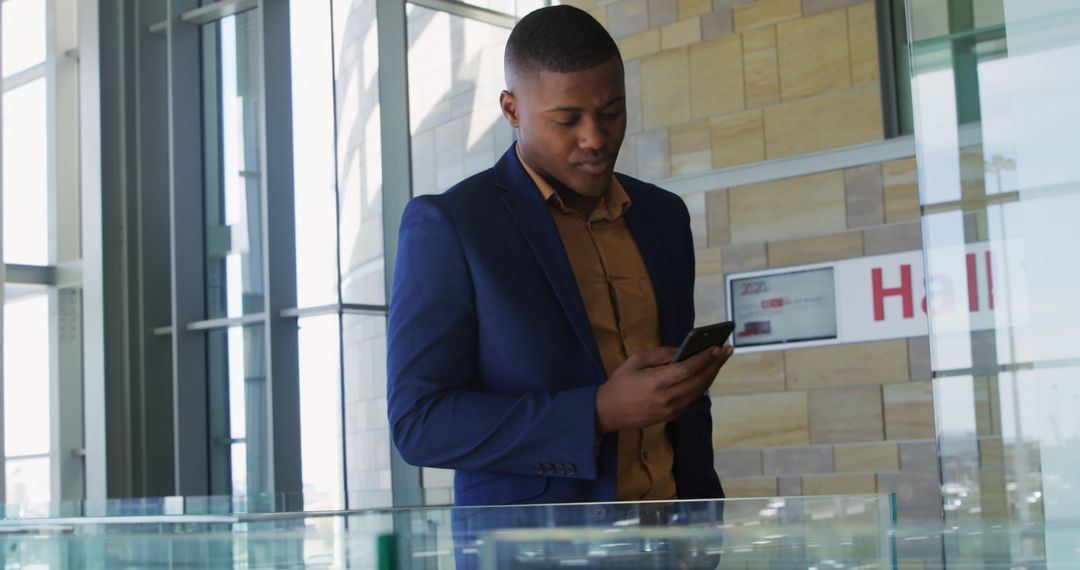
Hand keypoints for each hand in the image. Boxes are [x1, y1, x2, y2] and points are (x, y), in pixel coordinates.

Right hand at [595, 344, 732, 432]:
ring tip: (720, 360)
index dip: (705, 358)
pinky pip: (692, 398)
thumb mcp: (635, 361)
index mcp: (656, 383)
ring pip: (699, 391)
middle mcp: (667, 398)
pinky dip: (701, 385)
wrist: (607, 412)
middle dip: (715, 364)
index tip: (717, 347)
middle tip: (727, 350)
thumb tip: (681, 351)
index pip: (688, 369)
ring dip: (711, 375)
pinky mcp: (672, 416)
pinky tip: (706, 373)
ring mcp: (671, 410)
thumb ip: (659, 354)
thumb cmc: (620, 383)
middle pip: (699, 381)